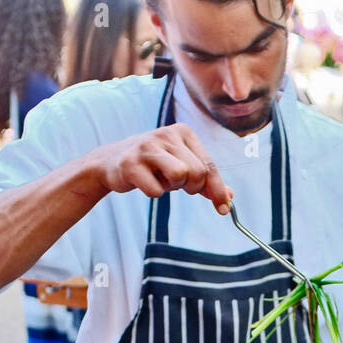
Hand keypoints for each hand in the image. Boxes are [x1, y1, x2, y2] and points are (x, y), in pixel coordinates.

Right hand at [92, 123, 232, 213]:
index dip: (218, 190)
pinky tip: (144, 181)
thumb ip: (206, 181)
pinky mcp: (131, 163)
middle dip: (192, 187)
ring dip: (173, 187)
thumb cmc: (154, 166)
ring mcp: (147, 146)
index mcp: (183, 132)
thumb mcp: (182, 167)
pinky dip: (153, 192)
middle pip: (197, 173)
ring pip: (180, 175)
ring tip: (162, 180)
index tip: (224, 209)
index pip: (209, 165)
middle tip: (176, 184)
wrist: (112, 162)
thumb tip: (230, 197)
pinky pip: (156, 190)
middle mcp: (166, 134)